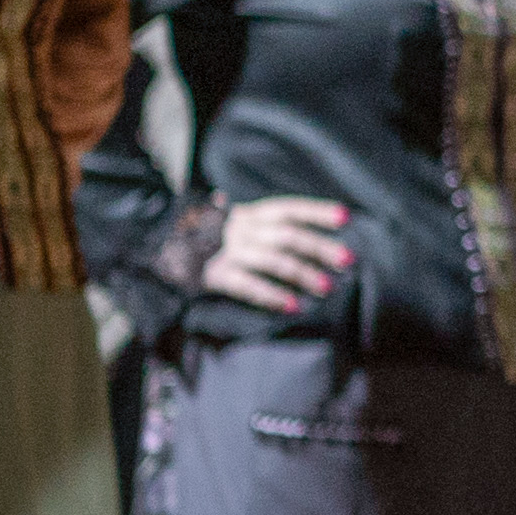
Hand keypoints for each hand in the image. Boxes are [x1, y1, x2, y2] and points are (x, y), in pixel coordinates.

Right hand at [199, 195, 353, 311]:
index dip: (317, 212)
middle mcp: (242, 229)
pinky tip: (293, 306)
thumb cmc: (219, 238)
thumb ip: (271, 226)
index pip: (289, 209)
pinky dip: (272, 295)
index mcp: (252, 214)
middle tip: (348, 260)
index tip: (345, 218)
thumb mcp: (243, 223)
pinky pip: (248, 285)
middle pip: (287, 235)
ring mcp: (229, 252)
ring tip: (327, 287)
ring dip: (302, 273)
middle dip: (320, 247)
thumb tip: (315, 235)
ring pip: (272, 260)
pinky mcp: (217, 275)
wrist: (168, 247)